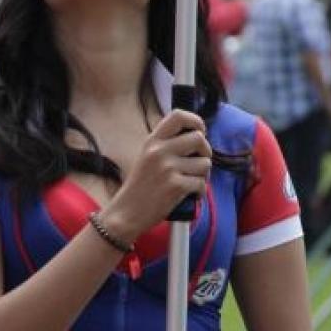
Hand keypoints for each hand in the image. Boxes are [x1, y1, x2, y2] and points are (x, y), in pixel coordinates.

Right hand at [102, 110, 211, 243]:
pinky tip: (189, 196)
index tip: (200, 132)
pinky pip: (202, 184)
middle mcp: (159, 151)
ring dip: (203, 175)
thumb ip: (166, 145)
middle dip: (205, 152)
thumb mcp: (146, 158)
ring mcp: (167, 168)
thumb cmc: (140, 188)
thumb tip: (198, 137)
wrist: (126, 214)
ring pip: (205, 163)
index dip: (196, 122)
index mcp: (152, 142)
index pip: (178, 116)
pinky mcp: (176, 186)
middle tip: (198, 164)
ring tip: (190, 182)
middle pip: (199, 138)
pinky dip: (199, 192)